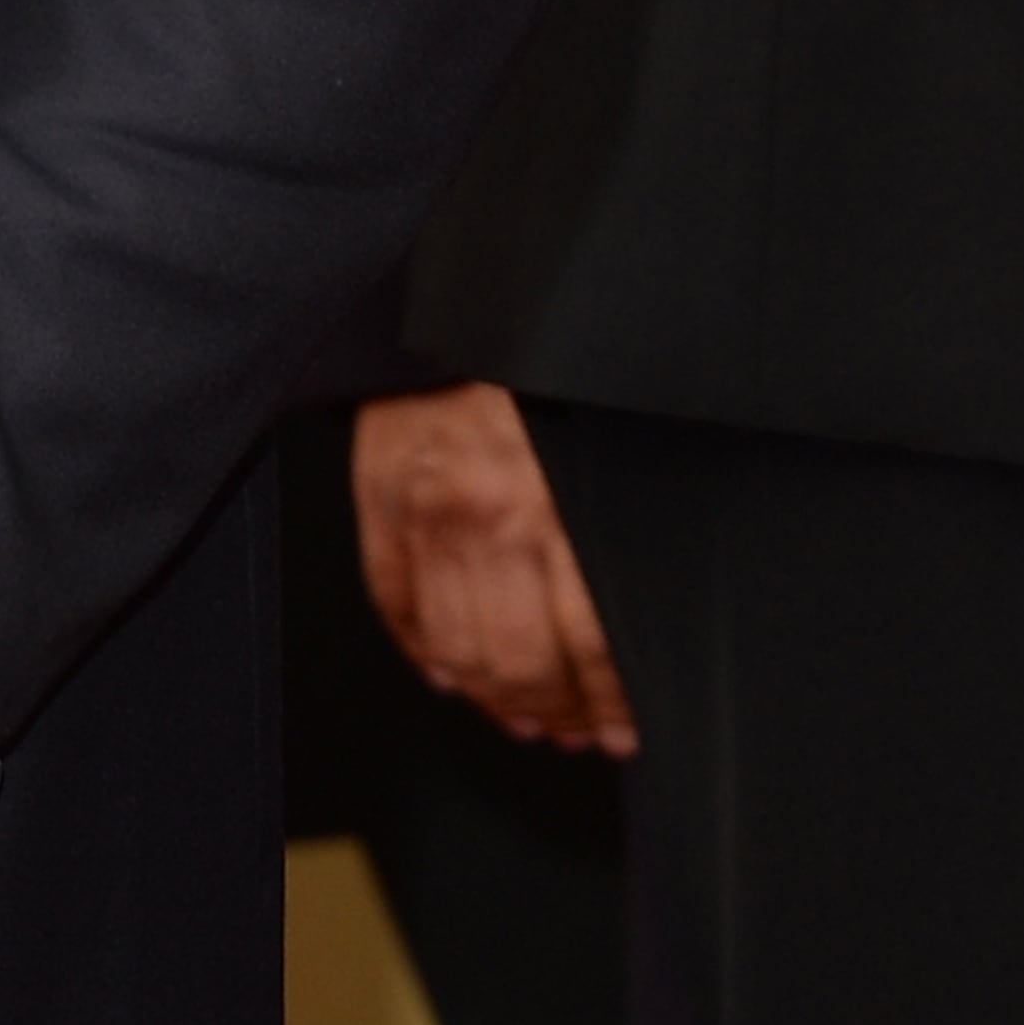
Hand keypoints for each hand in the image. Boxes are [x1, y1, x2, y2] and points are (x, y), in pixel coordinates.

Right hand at [351, 387, 634, 753]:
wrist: (469, 291)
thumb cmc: (548, 358)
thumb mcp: (612, 438)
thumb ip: (622, 526)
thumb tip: (647, 618)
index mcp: (553, 503)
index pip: (588, 645)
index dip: (609, 704)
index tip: (625, 729)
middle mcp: (485, 515)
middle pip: (517, 663)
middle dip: (553, 715)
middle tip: (576, 733)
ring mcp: (422, 512)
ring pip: (453, 650)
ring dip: (492, 700)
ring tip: (522, 716)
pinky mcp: (376, 495)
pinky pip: (393, 604)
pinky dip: (421, 652)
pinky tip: (451, 672)